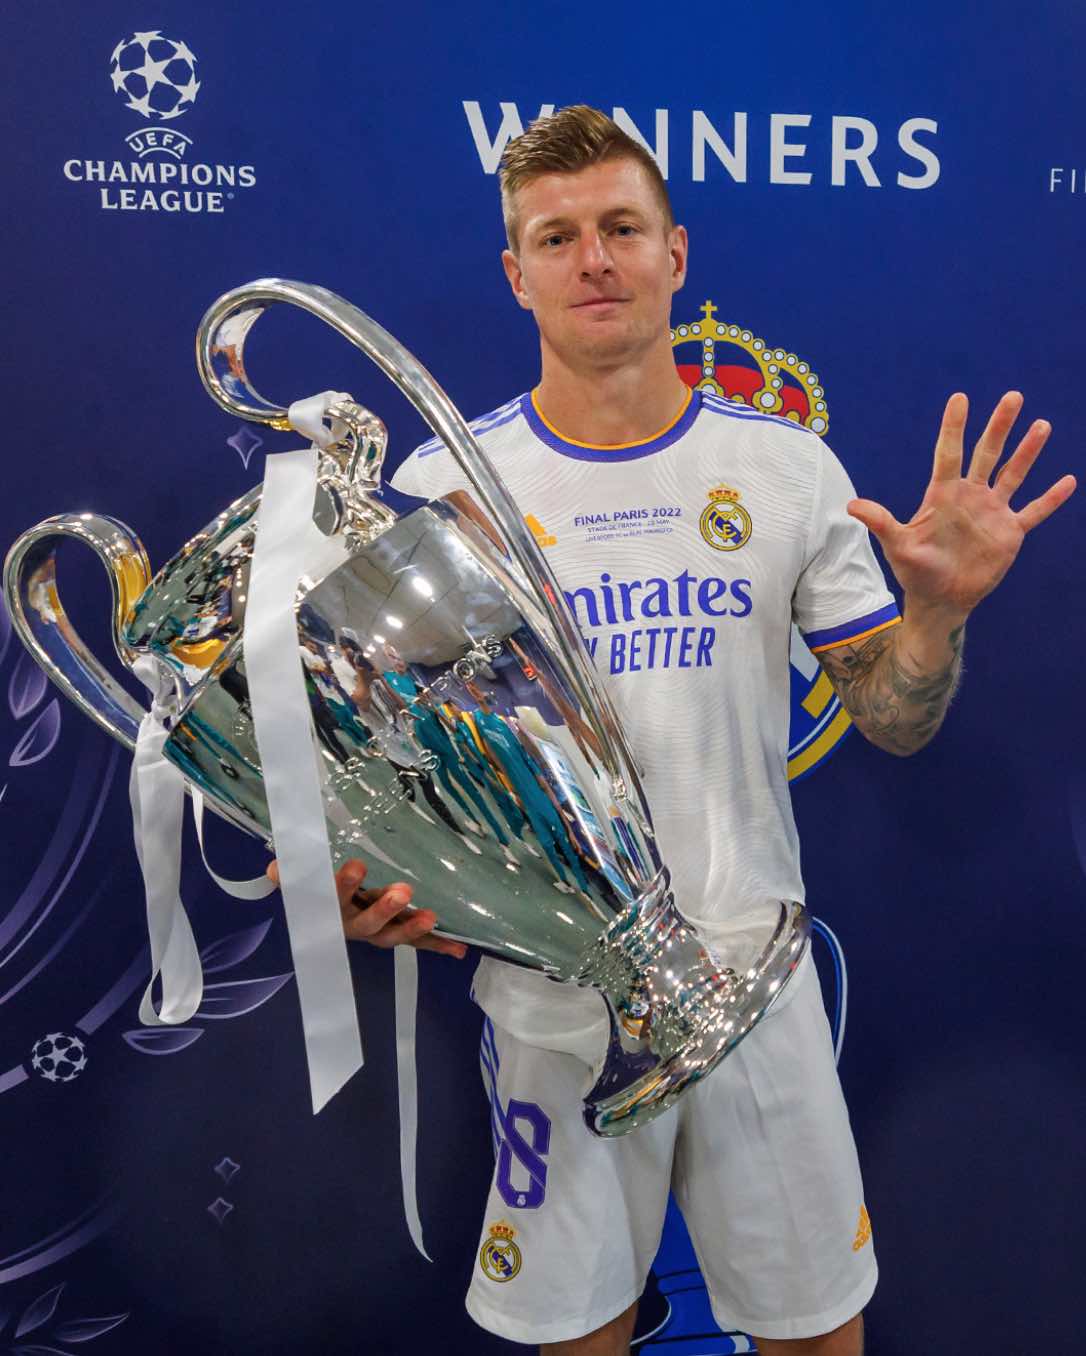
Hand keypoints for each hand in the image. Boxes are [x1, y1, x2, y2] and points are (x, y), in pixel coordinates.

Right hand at [265, 858, 466, 957]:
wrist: (324, 920)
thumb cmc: (318, 893)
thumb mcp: (304, 882)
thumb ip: (294, 874)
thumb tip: (275, 868)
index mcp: (331, 910)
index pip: (334, 896)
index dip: (344, 885)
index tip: (357, 866)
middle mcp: (354, 925)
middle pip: (368, 923)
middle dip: (385, 909)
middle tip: (403, 891)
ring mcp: (378, 933)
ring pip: (394, 935)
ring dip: (414, 929)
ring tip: (431, 916)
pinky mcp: (399, 935)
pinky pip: (419, 943)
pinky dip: (439, 946)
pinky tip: (460, 949)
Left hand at [847, 392, 1075, 619]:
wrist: (940, 598)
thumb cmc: (916, 571)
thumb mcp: (898, 546)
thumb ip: (882, 523)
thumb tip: (852, 506)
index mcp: (942, 495)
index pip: (949, 453)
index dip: (954, 427)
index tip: (960, 398)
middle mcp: (970, 496)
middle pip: (987, 453)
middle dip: (999, 426)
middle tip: (1012, 396)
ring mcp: (992, 512)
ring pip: (1014, 474)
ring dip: (1028, 451)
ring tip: (1042, 425)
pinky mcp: (1009, 532)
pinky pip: (1034, 512)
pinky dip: (1050, 499)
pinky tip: (1068, 480)